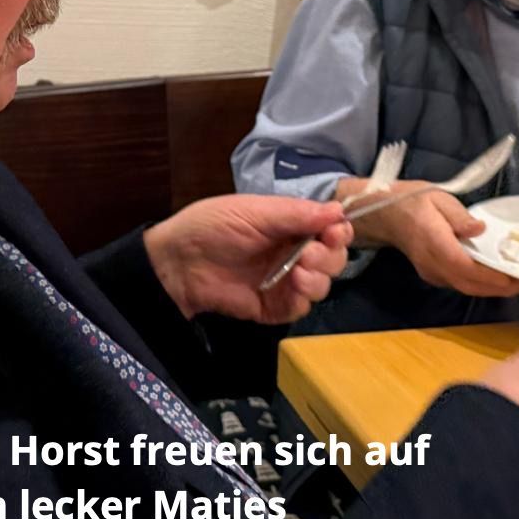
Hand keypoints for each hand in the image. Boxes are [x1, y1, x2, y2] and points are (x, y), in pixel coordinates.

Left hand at [144, 195, 352, 324]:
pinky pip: (301, 307)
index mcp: (291, 225)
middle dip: (330, 256)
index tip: (336, 232)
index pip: (331, 229)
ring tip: (299, 271)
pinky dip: (302, 298)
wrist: (179, 262)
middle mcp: (293, 252)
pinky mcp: (274, 307)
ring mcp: (285, 281)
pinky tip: (291, 287)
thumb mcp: (254, 211)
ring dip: (319, 277)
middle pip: (334, 259)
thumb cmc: (213, 226)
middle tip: (309, 253)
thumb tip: (337, 210)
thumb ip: (296, 213)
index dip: (339, 231)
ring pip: (323, 285)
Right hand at [338, 178, 518, 297]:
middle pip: (470, 285)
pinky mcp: (433, 275)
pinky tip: (497, 278)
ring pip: (467, 288)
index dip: (493, 276)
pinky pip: (460, 285)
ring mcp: (432, 273)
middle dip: (501, 288)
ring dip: (493, 289)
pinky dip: (481, 285)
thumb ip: (459, 215)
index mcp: (435, 243)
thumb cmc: (411, 201)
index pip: (466, 267)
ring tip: (518, 283)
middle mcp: (433, 264)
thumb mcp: (437, 197)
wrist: (383, 214)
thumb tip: (480, 229)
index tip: (517, 277)